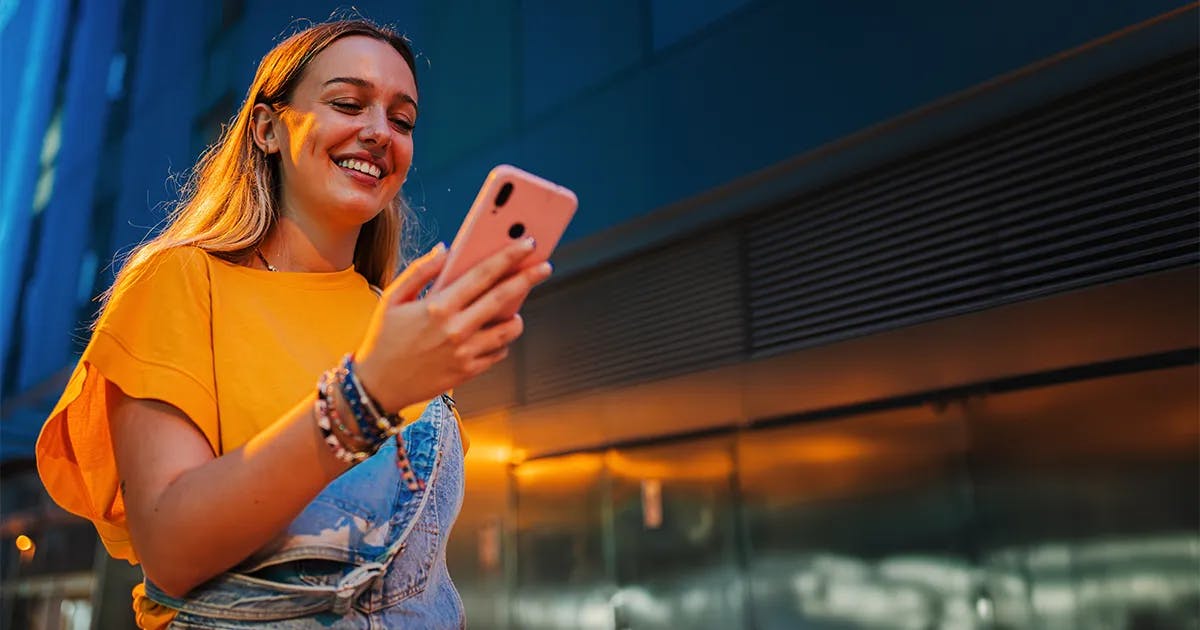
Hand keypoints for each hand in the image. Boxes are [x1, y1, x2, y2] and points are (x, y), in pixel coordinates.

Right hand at [354, 238, 551, 411]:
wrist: (378, 386)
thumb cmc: (384, 338)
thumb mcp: (393, 298)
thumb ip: (421, 271)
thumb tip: (446, 249)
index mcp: (438, 306)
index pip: (483, 275)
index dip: (509, 257)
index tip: (528, 244)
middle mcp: (456, 329)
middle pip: (504, 298)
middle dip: (528, 278)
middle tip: (545, 266)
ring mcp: (465, 353)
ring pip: (509, 330)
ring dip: (517, 316)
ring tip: (514, 309)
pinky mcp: (468, 372)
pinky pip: (498, 352)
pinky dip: (501, 341)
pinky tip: (494, 334)